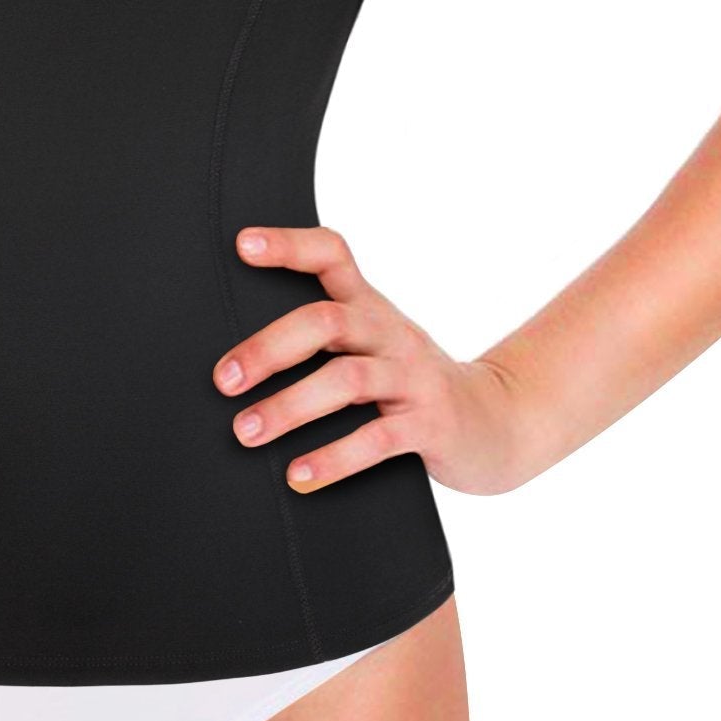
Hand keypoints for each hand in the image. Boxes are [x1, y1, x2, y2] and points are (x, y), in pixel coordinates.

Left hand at [212, 225, 533, 495]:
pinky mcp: (432, 425)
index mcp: (370, 307)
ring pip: (347, 380)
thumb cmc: (410, 384)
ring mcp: (414, 377)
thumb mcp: (373, 345)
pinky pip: (379, 438)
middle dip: (269, 349)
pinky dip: (334, 458)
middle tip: (223, 381)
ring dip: (290, 407)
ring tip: (246, 433)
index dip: (289, 244)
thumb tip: (233, 356)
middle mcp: (390, 333)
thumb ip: (321, 336)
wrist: (497, 423)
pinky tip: (298, 476)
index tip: (243, 244)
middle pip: (326, 321)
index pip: (332, 255)